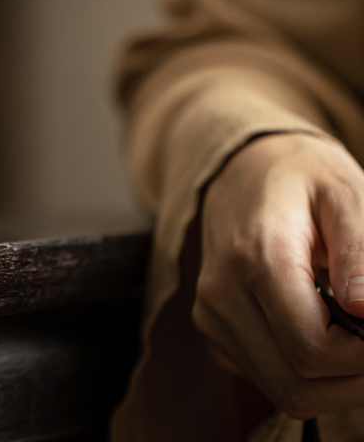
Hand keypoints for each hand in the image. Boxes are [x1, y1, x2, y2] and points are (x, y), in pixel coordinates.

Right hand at [194, 133, 363, 418]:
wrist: (241, 166)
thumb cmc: (300, 177)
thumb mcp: (344, 194)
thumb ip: (360, 253)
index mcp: (255, 257)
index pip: (312, 351)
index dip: (363, 357)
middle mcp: (221, 292)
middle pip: (297, 385)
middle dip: (353, 379)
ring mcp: (210, 313)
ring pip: (282, 391)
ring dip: (331, 381)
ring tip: (352, 333)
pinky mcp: (211, 327)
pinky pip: (265, 378)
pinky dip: (302, 374)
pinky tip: (317, 331)